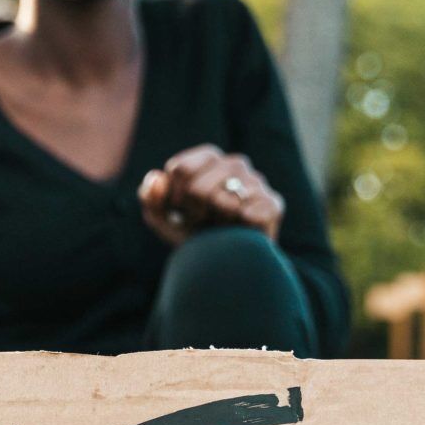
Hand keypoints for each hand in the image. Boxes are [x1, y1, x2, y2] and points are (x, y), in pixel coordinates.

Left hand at [137, 144, 284, 245]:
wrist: (229, 266)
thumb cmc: (196, 236)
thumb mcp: (163, 220)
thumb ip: (150, 198)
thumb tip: (156, 178)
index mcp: (209, 158)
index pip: (180, 168)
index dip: (174, 198)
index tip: (181, 210)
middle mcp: (235, 163)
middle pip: (197, 188)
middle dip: (194, 214)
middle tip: (204, 222)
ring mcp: (257, 182)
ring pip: (223, 202)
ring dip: (217, 224)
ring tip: (222, 227)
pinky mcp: (273, 204)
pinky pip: (248, 215)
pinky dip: (238, 232)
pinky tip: (241, 233)